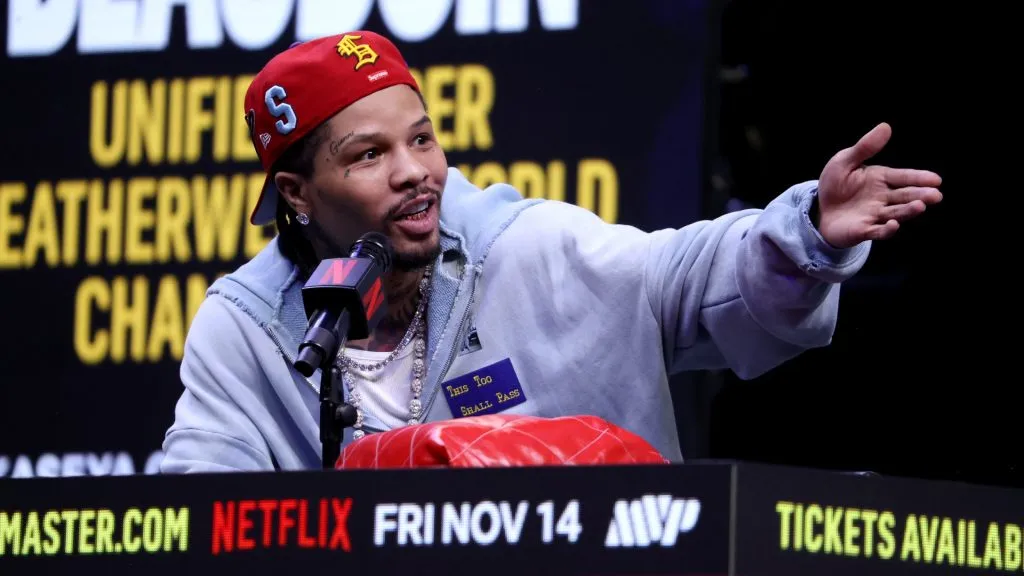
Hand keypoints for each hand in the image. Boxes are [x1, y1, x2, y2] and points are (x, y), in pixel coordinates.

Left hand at [817, 123, 942, 248]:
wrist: (818, 210)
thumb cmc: (835, 184)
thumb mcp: (844, 161)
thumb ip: (864, 148)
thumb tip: (886, 127)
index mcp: (880, 179)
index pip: (903, 177)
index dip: (919, 178)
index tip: (936, 180)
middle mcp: (882, 198)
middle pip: (904, 196)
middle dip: (920, 196)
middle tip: (936, 196)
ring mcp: (874, 215)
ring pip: (895, 213)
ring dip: (907, 211)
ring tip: (920, 206)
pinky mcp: (863, 230)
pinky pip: (876, 231)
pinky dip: (886, 230)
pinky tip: (894, 225)